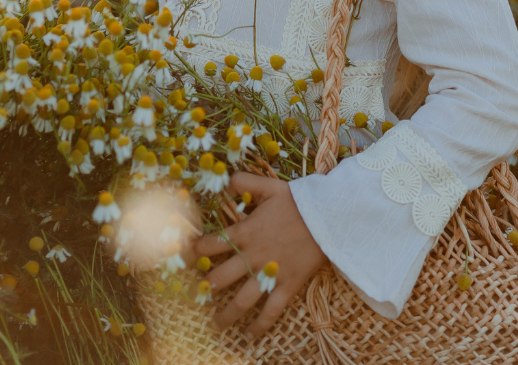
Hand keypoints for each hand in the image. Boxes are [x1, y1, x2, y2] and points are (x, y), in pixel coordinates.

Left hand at [193, 173, 327, 338]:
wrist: (328, 217)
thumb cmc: (298, 201)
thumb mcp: (268, 185)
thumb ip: (243, 182)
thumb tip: (225, 181)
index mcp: (245, 232)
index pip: (212, 244)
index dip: (197, 251)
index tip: (189, 257)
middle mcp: (253, 255)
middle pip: (220, 277)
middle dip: (206, 288)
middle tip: (197, 297)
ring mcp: (270, 273)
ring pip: (242, 299)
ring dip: (226, 314)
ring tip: (216, 325)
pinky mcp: (288, 286)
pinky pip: (271, 311)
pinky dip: (259, 325)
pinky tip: (249, 335)